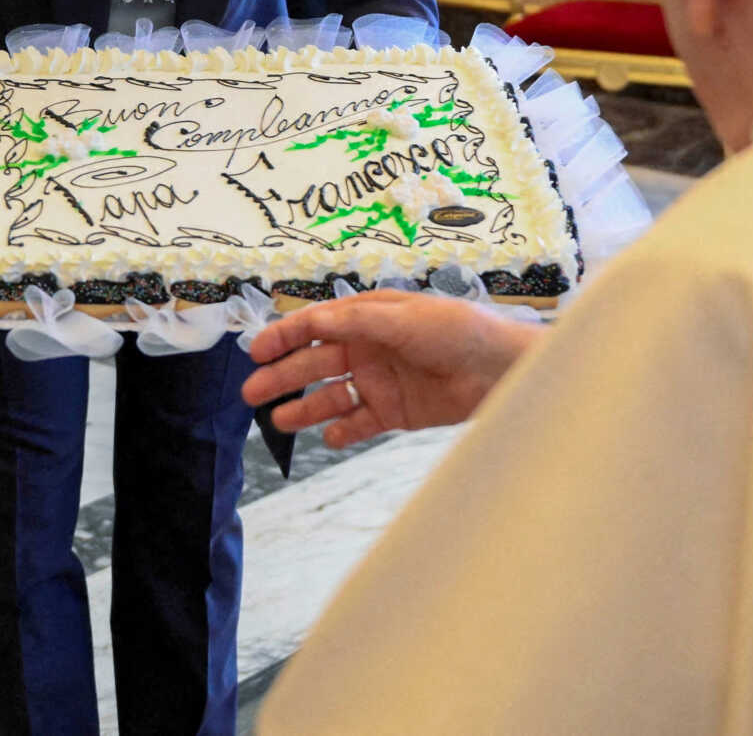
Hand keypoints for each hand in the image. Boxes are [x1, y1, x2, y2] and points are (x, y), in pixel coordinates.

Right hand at [240, 291, 541, 449]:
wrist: (499, 370)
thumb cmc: (458, 329)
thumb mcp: (403, 316)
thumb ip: (357, 320)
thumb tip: (315, 320)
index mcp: (368, 317)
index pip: (316, 325)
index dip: (285, 335)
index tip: (257, 350)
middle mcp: (369, 348)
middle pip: (315, 363)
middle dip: (284, 375)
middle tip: (253, 392)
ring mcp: (380, 381)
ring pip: (331, 396)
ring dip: (305, 407)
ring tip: (280, 419)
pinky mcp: (395, 412)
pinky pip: (360, 423)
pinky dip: (343, 431)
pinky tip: (331, 436)